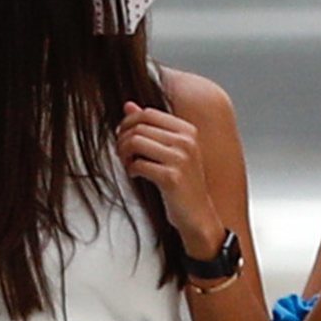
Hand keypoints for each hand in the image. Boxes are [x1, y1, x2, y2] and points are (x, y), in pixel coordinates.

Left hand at [115, 100, 221, 251]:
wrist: (198, 215)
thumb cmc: (183, 184)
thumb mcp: (171, 151)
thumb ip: (151, 127)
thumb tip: (129, 105)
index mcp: (187, 131)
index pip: (148, 113)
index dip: (128, 122)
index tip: (122, 135)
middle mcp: (186, 142)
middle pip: (139, 127)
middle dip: (123, 139)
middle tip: (122, 153)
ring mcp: (180, 159)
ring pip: (135, 142)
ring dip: (124, 154)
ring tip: (128, 164)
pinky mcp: (171, 177)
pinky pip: (138, 164)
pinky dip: (131, 170)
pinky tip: (135, 175)